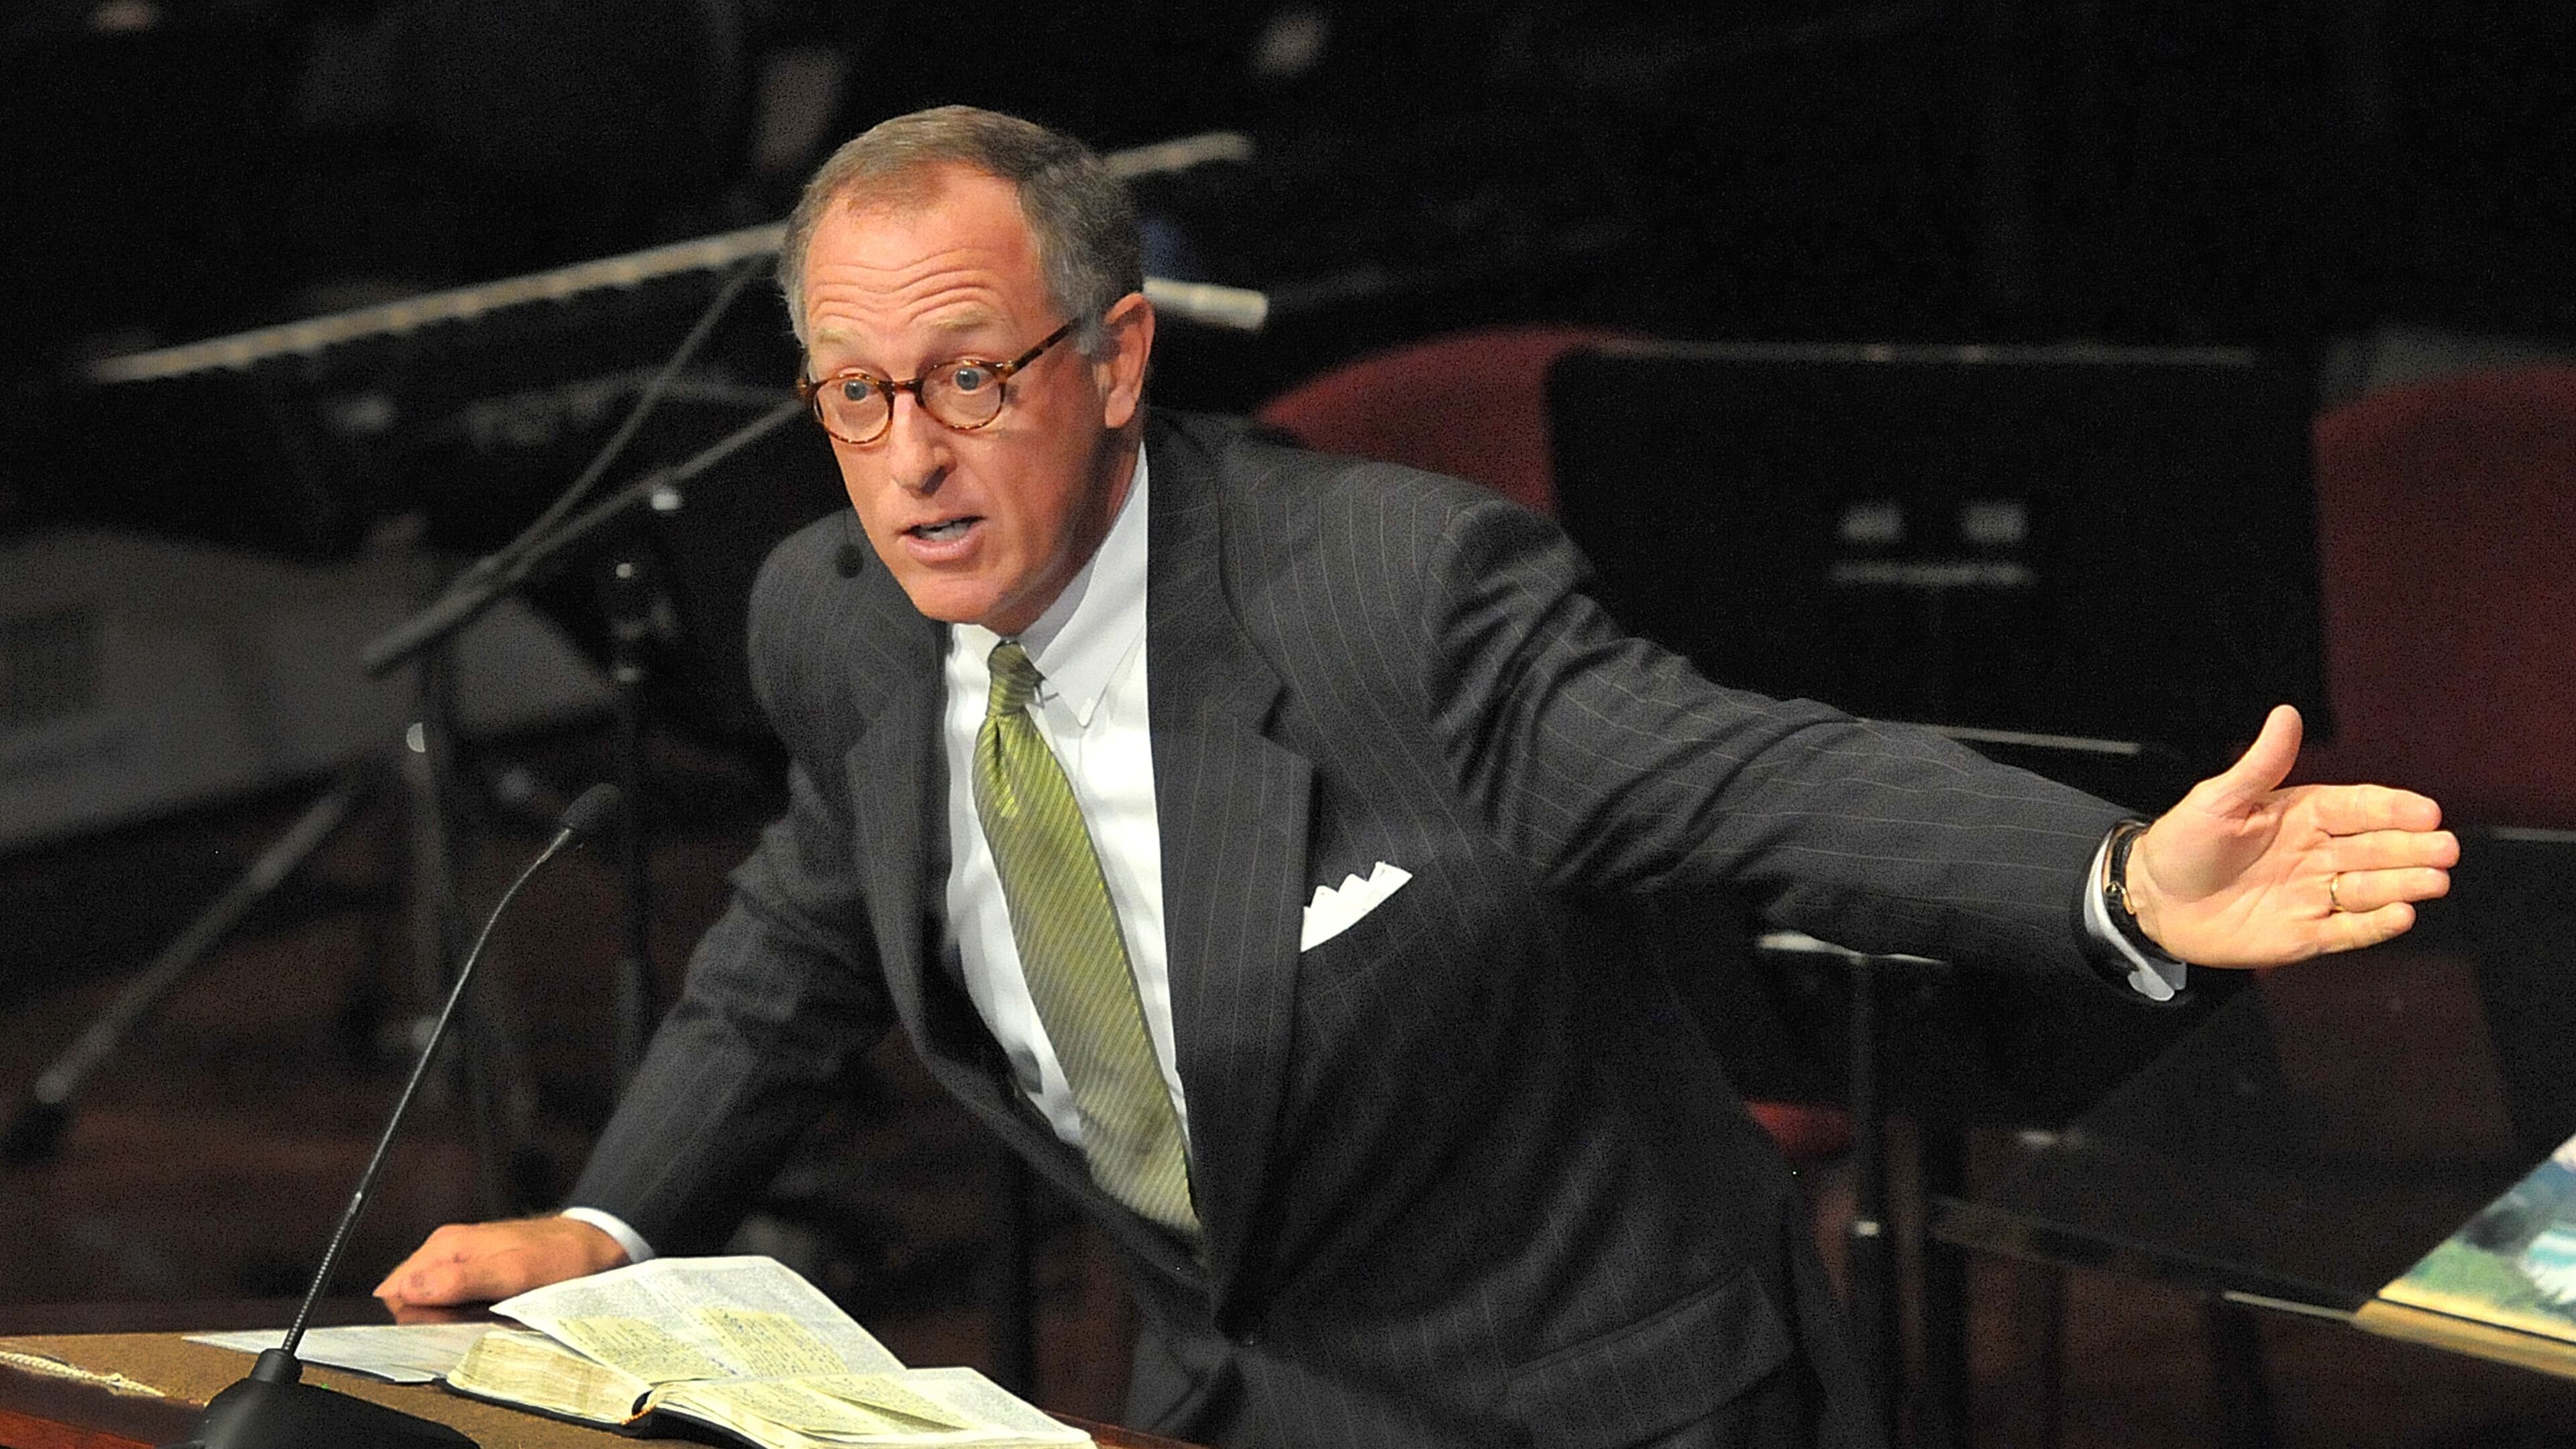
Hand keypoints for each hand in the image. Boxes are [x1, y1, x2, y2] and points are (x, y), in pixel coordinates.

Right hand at [374, 1216, 627, 1322]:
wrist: (598, 1246)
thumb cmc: (560, 1257)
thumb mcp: (513, 1272)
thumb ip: (460, 1281)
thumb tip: (408, 1290)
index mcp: (445, 1247)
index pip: (395, 1291)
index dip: (408, 1319)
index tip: (435, 1332)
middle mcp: (448, 1254)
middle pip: (412, 1302)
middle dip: (430, 1323)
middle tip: (464, 1329)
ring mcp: (464, 1265)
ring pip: (435, 1307)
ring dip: (450, 1323)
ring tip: (480, 1325)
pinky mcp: (481, 1277)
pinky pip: (458, 1305)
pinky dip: (468, 1319)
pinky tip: (488, 1321)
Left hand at [2125, 704, 2457, 966]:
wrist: (2152, 899)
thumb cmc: (2183, 842)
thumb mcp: (2217, 799)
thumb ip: (2259, 765)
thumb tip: (2287, 713)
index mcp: (2302, 814)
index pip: (2358, 808)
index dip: (2393, 810)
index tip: (2427, 811)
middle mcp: (2317, 853)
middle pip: (2375, 849)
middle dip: (2412, 848)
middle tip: (2446, 849)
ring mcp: (2313, 894)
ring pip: (2370, 889)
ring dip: (2404, 884)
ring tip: (2436, 880)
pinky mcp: (2304, 934)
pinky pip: (2348, 931)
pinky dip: (2375, 925)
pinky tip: (2402, 915)